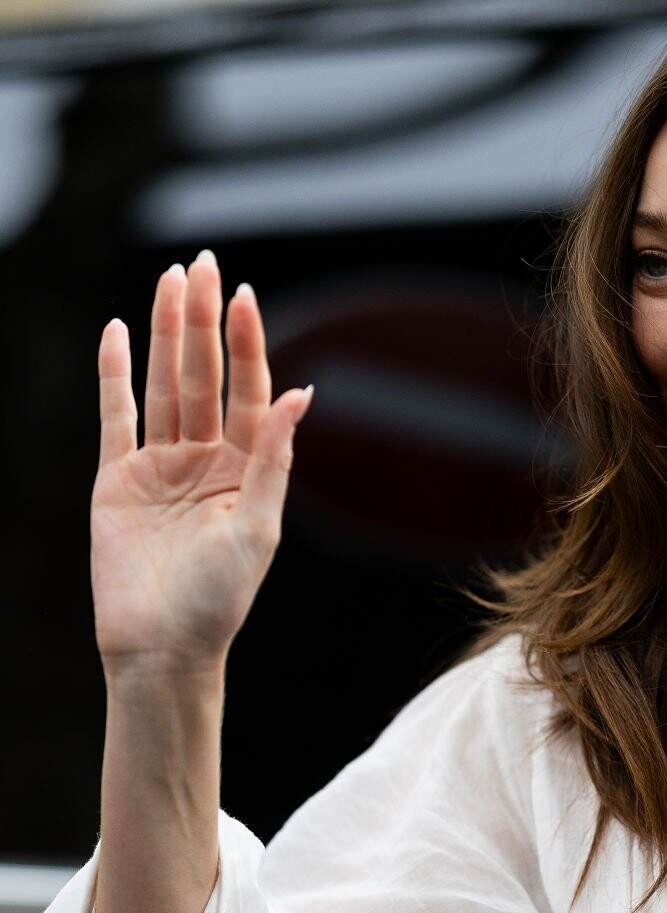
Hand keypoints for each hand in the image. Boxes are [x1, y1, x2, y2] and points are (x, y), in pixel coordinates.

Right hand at [92, 252, 310, 679]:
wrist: (160, 647)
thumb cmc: (218, 601)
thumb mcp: (257, 530)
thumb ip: (274, 460)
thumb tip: (305, 394)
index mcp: (246, 470)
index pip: (249, 392)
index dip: (247, 344)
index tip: (243, 295)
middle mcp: (205, 460)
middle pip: (203, 376)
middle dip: (202, 321)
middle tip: (201, 264)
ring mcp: (160, 466)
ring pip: (162, 385)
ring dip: (164, 334)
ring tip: (169, 281)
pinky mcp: (117, 479)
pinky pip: (116, 416)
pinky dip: (115, 375)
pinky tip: (118, 331)